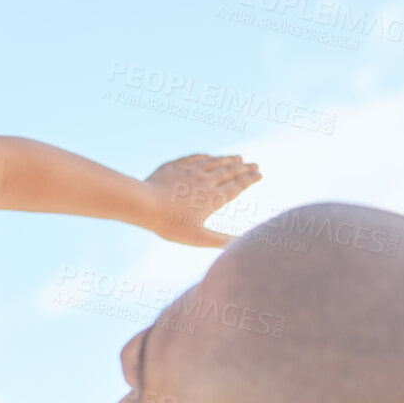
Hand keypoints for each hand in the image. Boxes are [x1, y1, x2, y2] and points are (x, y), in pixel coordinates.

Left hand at [138, 154, 261, 248]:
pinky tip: (208, 156)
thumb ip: (220, 241)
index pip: (236, 186)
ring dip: (227, 159)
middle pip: (228, 172)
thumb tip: (241, 246)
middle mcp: (204, 181)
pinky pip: (194, 157)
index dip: (249, 180)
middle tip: (254, 164)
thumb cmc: (171, 224)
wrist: (144, 204)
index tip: (260, 173)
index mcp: (212, 198)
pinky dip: (206, 156)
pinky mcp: (174, 166)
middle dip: (243, 168)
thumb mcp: (197, 238)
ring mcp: (189, 171)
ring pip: (213, 162)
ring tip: (238, 157)